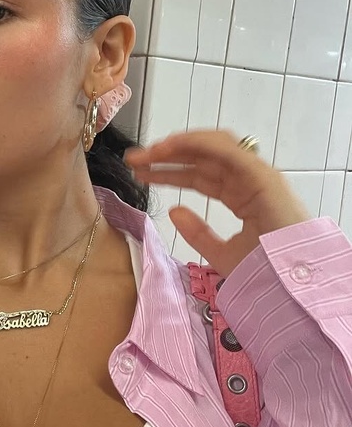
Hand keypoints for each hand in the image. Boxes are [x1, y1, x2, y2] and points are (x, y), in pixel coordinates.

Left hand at [124, 130, 310, 277]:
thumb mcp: (220, 254)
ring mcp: (256, 176)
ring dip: (178, 146)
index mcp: (241, 198)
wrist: (291, 284)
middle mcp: (248, 182)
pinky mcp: (262, 175)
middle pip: (201, 160)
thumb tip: (174, 210)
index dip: (169, 173)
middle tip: (134, 158)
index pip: (199, 177)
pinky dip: (198, 143)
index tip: (141, 172)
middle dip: (166, 156)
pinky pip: (227, 150)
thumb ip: (197, 233)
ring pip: (212, 148)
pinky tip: (170, 146)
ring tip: (148, 151)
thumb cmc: (265, 273)